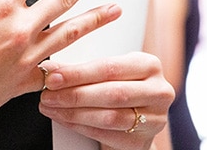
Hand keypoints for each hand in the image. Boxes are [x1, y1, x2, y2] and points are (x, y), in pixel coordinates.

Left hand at [38, 53, 174, 149]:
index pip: (109, 68)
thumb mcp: (107, 73)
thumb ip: (80, 70)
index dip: (78, 73)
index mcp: (149, 65)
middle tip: (48, 94)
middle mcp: (158, 91)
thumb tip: (48, 68)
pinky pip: (106, 134)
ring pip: (108, 117)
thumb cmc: (119, 88)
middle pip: (110, 93)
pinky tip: (63, 119)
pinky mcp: (142, 142)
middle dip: (74, 94)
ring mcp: (154, 119)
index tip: (52, 76)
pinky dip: (79, 126)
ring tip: (50, 106)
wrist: (137, 119)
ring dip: (73, 112)